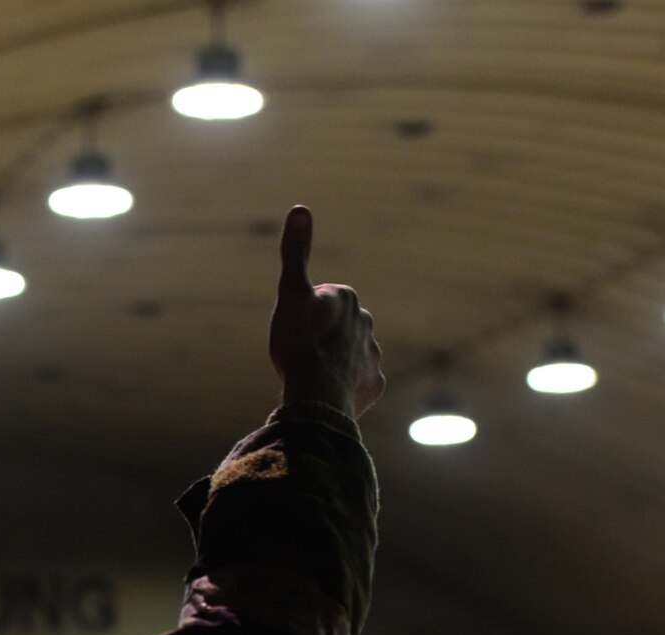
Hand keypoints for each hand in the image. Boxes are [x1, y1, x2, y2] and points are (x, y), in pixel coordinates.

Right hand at [269, 206, 383, 419]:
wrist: (316, 396)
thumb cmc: (299, 343)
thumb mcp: (290, 292)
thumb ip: (295, 253)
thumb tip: (300, 208)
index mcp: (348, 299)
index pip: (320, 302)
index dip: (302, 315)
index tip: (294, 329)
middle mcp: (367, 323)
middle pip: (337, 328)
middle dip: (321, 337)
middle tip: (301, 353)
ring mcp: (373, 356)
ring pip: (349, 355)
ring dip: (334, 362)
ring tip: (314, 375)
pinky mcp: (374, 385)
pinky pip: (358, 382)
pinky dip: (345, 386)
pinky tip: (329, 392)